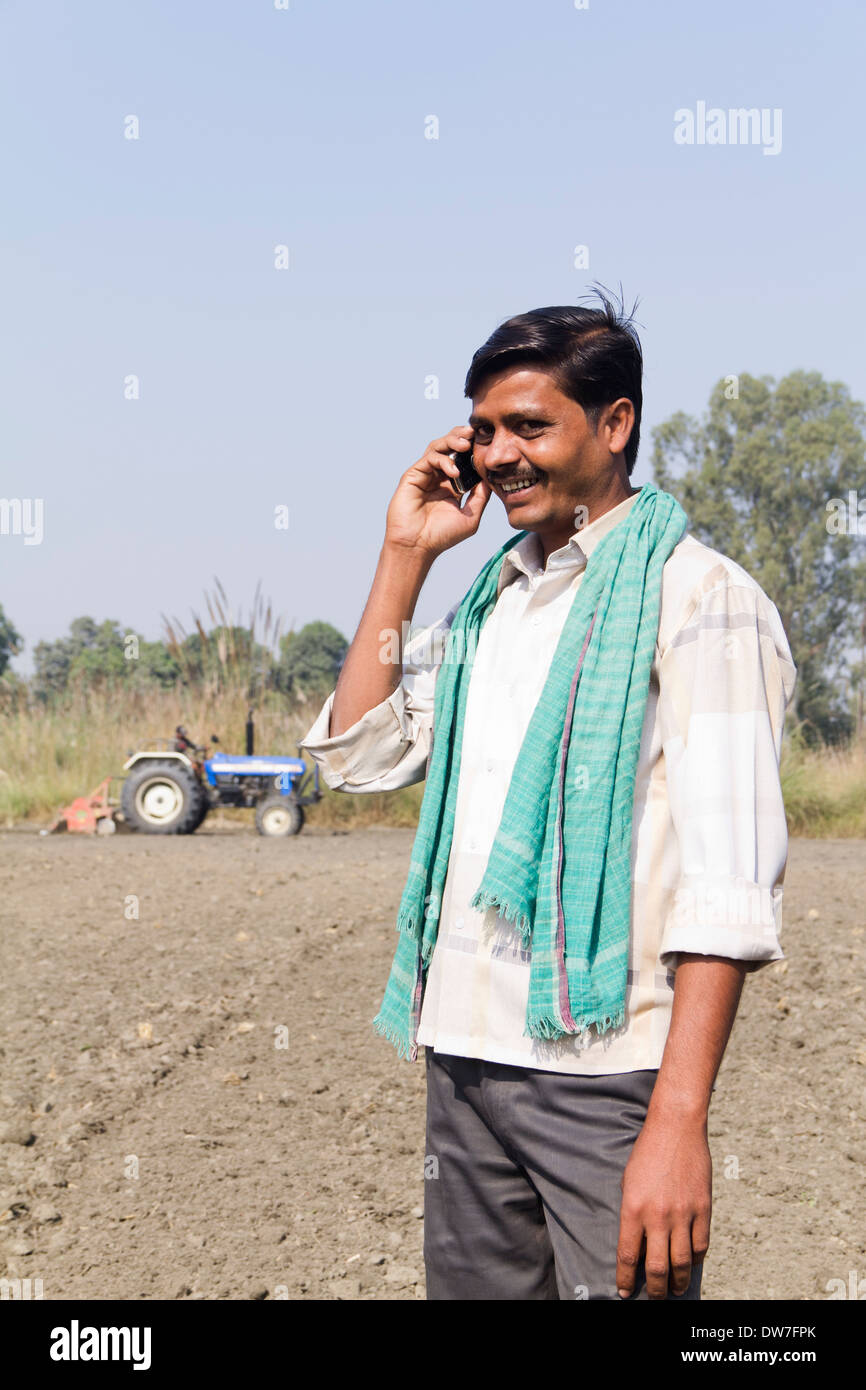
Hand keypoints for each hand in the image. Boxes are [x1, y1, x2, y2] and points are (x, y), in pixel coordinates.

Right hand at [385, 426, 490, 556]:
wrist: (418, 546)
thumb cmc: (442, 536)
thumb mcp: (471, 516)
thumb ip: (481, 496)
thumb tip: (492, 478)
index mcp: (452, 484)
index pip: (464, 458)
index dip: (474, 449)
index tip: (487, 442)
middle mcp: (438, 476)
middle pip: (450, 446)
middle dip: (462, 436)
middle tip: (474, 433)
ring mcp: (425, 475)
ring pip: (438, 447)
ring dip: (452, 441)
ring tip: (465, 444)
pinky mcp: (413, 475)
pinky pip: (429, 459)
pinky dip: (443, 461)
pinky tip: (454, 471)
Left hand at [616, 1110, 711, 1299]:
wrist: (675, 1128)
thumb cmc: (647, 1153)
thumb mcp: (628, 1182)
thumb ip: (632, 1214)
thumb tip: (637, 1244)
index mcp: (633, 1208)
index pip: (628, 1256)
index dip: (625, 1280)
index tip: (624, 1292)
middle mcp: (658, 1216)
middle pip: (656, 1268)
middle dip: (654, 1289)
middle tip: (653, 1297)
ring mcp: (683, 1214)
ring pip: (681, 1262)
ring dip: (678, 1282)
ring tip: (675, 1290)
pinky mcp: (703, 1209)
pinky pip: (701, 1245)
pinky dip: (696, 1260)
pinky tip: (691, 1264)